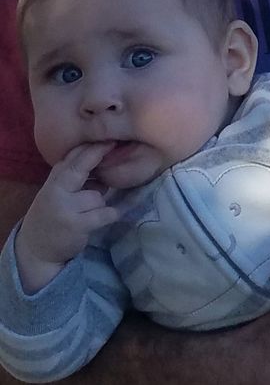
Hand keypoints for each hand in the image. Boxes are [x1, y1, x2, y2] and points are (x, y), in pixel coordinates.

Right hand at [14, 141, 119, 291]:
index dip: (91, 147)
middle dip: (97, 154)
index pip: (71, 158)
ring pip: (98, 196)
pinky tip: (111, 215)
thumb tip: (105, 159)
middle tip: (114, 144)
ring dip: (100, 203)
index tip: (109, 138)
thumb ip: (75, 177)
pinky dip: (112, 214)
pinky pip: (105, 213)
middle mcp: (56, 191)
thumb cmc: (53, 214)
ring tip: (87, 212)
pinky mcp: (76, 225)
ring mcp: (65, 208)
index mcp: (53, 182)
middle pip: (79, 168)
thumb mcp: (58, 192)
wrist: (36, 249)